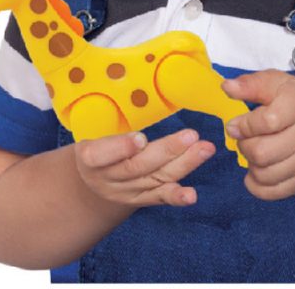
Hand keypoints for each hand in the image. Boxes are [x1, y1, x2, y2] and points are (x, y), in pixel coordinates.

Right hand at [74, 128, 214, 207]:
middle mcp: (107, 178)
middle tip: (191, 136)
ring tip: (204, 149)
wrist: (91, 182)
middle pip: (137, 166)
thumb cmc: (97, 147)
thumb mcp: (92, 133)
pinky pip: (159, 198)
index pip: (100, 155)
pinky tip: (191, 195)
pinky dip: (177, 197)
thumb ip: (112, 126)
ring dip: (184, 165)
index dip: (121, 147)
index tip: (141, 138)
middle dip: (167, 150)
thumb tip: (136, 95)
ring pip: (155, 179)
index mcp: (89, 157)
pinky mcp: (140, 200)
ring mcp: (125, 192)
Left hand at [222, 70, 294, 200]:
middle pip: (262, 152)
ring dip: (250, 164)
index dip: (244, 125)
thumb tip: (227, 87)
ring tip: (254, 151)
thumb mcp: (278, 84)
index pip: (267, 122)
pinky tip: (257, 170)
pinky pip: (271, 192)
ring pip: (265, 174)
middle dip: (244, 146)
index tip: (236, 124)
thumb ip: (252, 84)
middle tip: (245, 138)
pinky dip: (256, 184)